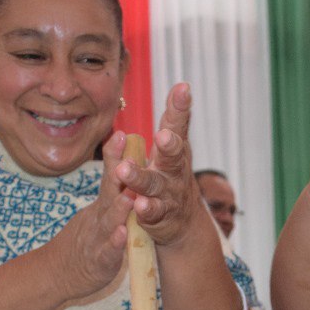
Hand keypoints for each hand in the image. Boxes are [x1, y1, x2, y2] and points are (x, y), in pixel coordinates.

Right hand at [43, 131, 137, 301]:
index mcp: (103, 205)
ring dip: (119, 209)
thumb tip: (122, 161)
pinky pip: (109, 252)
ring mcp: (99, 239)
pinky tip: (122, 234)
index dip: (114, 157)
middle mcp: (100, 217)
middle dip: (119, 173)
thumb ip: (111, 189)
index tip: (121, 133)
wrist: (60, 272)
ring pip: (109, 221)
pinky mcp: (101, 261)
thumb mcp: (99, 210)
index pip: (109, 177)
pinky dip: (115, 243)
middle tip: (131, 156)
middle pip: (109, 192)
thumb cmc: (87, 238)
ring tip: (128, 197)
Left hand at [116, 83, 207, 246]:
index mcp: (174, 150)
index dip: (180, 108)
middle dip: (169, 146)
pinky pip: (152, 213)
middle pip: (173, 156)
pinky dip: (145, 210)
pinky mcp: (160, 216)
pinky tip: (138, 206)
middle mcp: (174, 170)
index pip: (178, 125)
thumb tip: (182, 86)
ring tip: (126, 171)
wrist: (183, 223)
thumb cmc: (172, 176)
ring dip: (140, 178)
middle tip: (162, 136)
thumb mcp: (174, 148)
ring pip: (154, 185)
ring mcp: (168, 194)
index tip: (182, 89)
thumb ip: (175, 121)